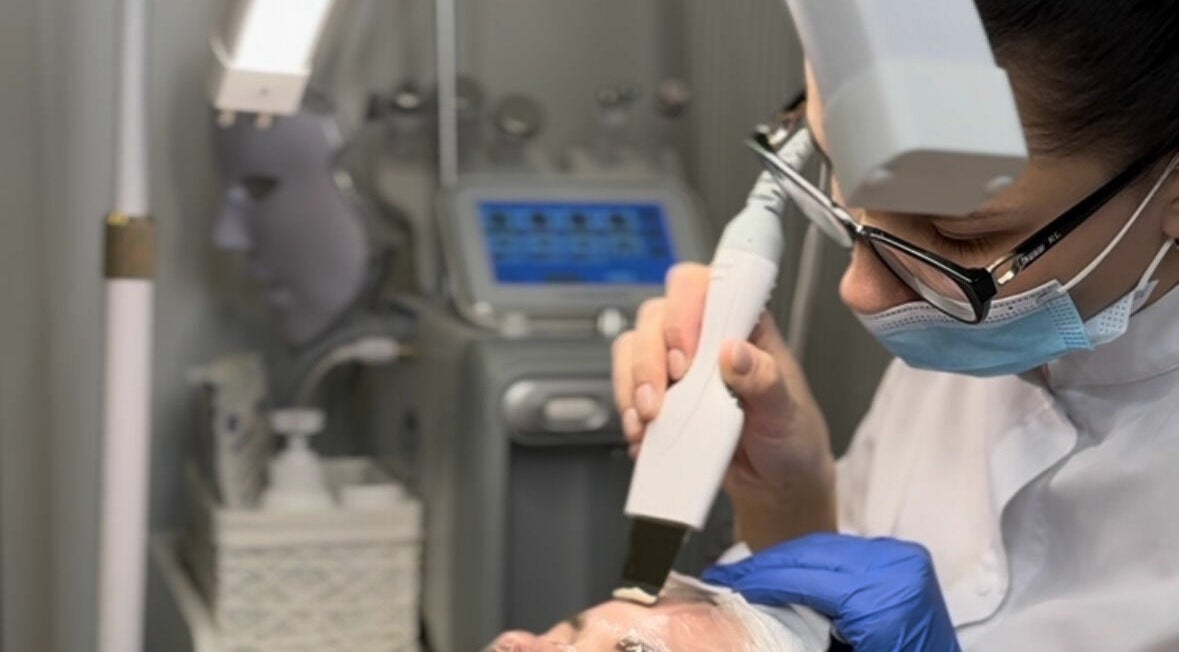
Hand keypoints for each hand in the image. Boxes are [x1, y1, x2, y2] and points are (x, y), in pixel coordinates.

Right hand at [611, 263, 836, 546]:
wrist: (775, 482)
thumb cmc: (790, 434)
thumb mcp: (786, 409)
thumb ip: (765, 379)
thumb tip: (735, 351)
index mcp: (742, 325)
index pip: (703, 286)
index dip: (684, 312)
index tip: (687, 356)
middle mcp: (704, 338)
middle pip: (655, 316)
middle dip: (651, 358)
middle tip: (663, 397)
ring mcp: (678, 366)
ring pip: (633, 346)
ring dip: (633, 383)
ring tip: (650, 419)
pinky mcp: (660, 396)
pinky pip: (626, 386)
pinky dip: (627, 410)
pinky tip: (643, 434)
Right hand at [702, 533, 961, 651]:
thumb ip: (794, 629)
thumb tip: (743, 611)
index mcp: (883, 603)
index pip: (803, 577)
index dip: (758, 579)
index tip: (724, 582)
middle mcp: (897, 570)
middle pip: (810, 552)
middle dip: (765, 565)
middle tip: (728, 577)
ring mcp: (903, 559)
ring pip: (825, 545)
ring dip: (786, 560)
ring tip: (750, 576)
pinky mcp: (904, 559)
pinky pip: (845, 550)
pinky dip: (813, 559)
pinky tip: (787, 572)